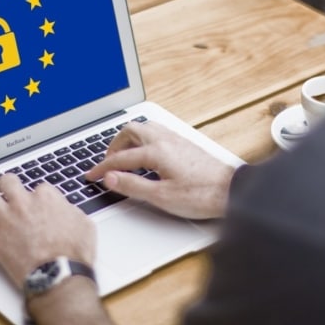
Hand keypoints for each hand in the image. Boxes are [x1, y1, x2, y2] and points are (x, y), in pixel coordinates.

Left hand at [0, 174, 95, 287]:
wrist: (59, 276)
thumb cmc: (73, 254)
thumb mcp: (85, 225)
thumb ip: (70, 211)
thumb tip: (65, 210)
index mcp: (46, 198)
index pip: (38, 187)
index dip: (39, 198)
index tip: (39, 206)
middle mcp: (23, 204)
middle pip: (8, 181)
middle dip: (9, 186)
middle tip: (10, 194)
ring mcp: (6, 220)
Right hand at [85, 121, 235, 219]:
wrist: (231, 191)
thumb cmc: (201, 195)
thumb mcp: (161, 197)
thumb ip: (133, 186)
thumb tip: (111, 179)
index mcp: (156, 151)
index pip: (121, 158)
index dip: (102, 168)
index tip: (92, 176)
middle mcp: (165, 140)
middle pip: (130, 131)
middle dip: (114, 146)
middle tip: (107, 163)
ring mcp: (176, 140)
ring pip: (145, 128)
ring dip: (129, 139)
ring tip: (123, 156)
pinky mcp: (185, 144)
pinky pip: (157, 132)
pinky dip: (143, 139)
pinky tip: (146, 153)